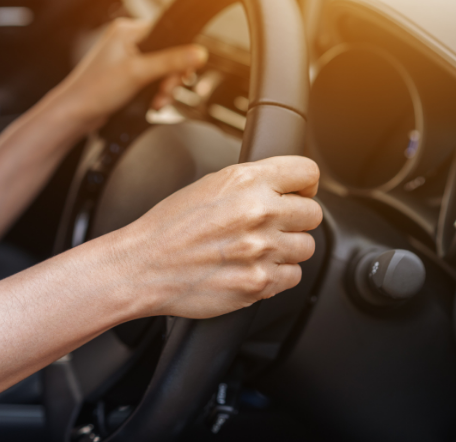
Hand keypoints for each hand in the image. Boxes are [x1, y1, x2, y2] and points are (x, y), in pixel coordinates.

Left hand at [46, 18, 207, 127]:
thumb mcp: (139, 73)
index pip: (167, 33)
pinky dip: (155, 92)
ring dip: (164, 87)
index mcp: (127, 30)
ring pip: (161, 69)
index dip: (179, 55)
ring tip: (158, 101)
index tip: (183, 73)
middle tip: (166, 91)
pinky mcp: (126, 75)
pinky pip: (151, 79)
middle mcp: (126, 40)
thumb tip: (199, 53)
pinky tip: (153, 103)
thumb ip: (171, 62)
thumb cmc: (95, 90)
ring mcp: (126, 58)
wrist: (75, 114)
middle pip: (167, 53)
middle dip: (170, 77)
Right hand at [110, 156, 322, 318]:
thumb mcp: (210, 185)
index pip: (307, 173)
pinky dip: (278, 275)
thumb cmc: (168, 227)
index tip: (298, 193)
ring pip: (306, 247)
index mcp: (247, 181)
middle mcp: (259, 212)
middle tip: (272, 226)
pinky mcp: (259, 282)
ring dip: (287, 249)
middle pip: (313, 213)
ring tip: (257, 250)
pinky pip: (293, 276)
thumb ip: (251, 183)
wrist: (142, 266)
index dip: (304, 184)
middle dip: (296, 219)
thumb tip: (283, 188)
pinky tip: (252, 268)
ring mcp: (261, 249)